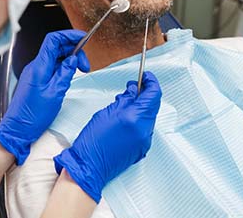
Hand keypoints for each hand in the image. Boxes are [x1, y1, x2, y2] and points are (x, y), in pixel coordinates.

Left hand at [0, 30, 89, 164]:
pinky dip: (63, 67)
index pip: (53, 40)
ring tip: (80, 71)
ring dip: (70, 59)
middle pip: (56, 47)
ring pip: (55, 57)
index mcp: (39, 67)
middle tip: (85, 65)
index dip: (69, 36)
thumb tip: (73, 59)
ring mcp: (35, 72)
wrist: (18, 129)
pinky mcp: (36, 79)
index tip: (83, 38)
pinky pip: (52, 66)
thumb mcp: (55, 93)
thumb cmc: (33, 115)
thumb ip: (65, 73)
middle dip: (74, 50)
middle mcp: (36, 66)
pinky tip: (70, 76)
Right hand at [53, 71, 161, 202]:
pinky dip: (139, 119)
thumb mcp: (107, 112)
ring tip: (125, 103)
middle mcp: (144, 130)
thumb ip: (124, 100)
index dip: (151, 82)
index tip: (146, 76)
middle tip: (132, 87)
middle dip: (145, 94)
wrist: (89, 166)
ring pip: (149, 116)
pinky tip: (126, 117)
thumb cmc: (93, 140)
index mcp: (135, 118)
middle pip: (153, 105)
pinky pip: (145, 128)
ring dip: (141, 107)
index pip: (153, 94)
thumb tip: (134, 90)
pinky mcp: (142, 148)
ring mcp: (145, 140)